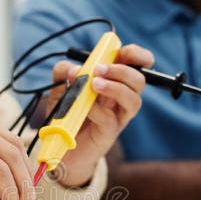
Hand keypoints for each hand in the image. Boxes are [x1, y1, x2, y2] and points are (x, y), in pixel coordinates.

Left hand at [45, 44, 154, 186]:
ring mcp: (117, 117)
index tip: (120, 51)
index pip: (137, 63)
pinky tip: (85, 107)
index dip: (135, 54)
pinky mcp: (108, 134)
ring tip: (95, 85)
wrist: (62, 149)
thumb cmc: (67, 116)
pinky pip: (109, 119)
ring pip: (134, 100)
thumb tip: (73, 68)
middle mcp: (121, 99)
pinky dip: (97, 109)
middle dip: (123, 70)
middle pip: (140, 80)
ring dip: (116, 87)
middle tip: (98, 70)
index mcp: (115, 82)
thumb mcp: (60, 90)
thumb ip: (63, 73)